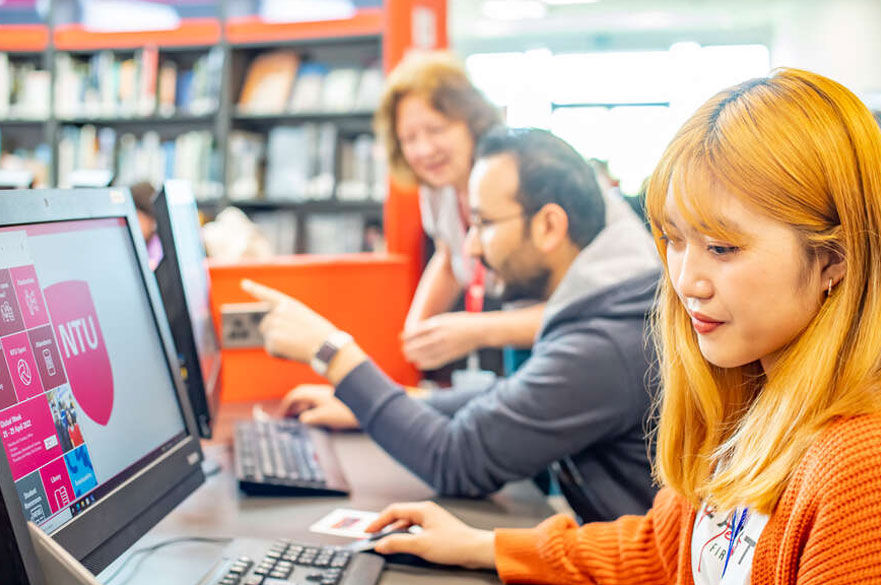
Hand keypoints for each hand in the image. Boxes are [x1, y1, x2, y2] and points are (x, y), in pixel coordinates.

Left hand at [241, 279, 335, 362]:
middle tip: (294, 338)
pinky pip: (271, 350)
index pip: (268, 294)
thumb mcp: (305, 318)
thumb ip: (288, 319)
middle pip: (266, 323)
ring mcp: (273, 326)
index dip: (254, 288)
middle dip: (274, 332)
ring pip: (268, 337)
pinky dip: (280, 354)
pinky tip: (293, 351)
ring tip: (295, 345)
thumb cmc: (321, 334)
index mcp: (288, 304)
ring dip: (277, 342)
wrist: (326, 346)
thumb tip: (273, 332)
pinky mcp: (272, 341)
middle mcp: (278, 312)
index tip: (244, 283)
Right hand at [279, 384, 358, 429]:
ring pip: (310, 398)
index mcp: (315, 394)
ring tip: (298, 418)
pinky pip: (318, 402)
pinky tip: (314, 417)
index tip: (281, 414)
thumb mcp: (323, 417)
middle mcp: (320, 392)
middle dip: (293, 405)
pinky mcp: (334, 400)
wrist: (366, 407)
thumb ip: (309, 418)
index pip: (296, 394)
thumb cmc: (346, 412)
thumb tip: (301, 419)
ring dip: (302, 407)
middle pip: (302, 395)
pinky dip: (311, 408)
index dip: (286, 404)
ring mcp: (328, 395)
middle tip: (287, 416)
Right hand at [365, 501, 495, 569]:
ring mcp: (431, 519)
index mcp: (422, 509)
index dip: (378, 521)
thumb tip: (381, 544)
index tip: (368, 530)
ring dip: (394, 531)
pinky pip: (414, 528)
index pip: (393, 510)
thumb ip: (398, 543)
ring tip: (384, 540)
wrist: (474, 549)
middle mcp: (426, 511)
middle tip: (372, 535)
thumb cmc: (454, 544)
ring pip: (406, 522)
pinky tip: (401, 543)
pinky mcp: (435, 528)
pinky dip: (404, 535)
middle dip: (384, 525)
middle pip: (398, 515)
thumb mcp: (421, 545)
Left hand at [401, 312, 480, 369]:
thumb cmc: (460, 323)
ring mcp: (446, 345)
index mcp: (438, 323)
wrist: (479, 330)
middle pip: (418, 344)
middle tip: (404, 350)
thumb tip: (414, 332)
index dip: (407, 336)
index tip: (402, 338)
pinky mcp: (451, 354)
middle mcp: (440, 335)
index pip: (416, 331)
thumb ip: (430, 326)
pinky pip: (435, 361)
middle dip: (409, 348)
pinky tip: (420, 364)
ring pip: (425, 354)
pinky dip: (426, 364)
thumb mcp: (444, 319)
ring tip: (409, 358)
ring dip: (415, 357)